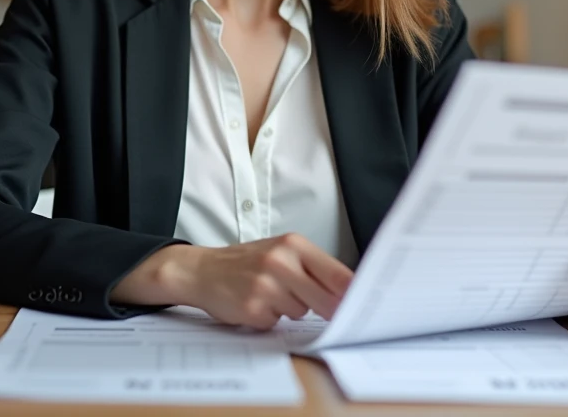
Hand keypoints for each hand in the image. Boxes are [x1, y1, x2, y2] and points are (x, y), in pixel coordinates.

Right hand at [112, 234, 352, 329]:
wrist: (202, 270)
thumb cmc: (247, 262)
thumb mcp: (280, 252)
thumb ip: (313, 268)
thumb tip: (348, 292)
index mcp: (293, 244)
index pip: (338, 274)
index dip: (354, 294)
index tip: (365, 305)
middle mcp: (280, 262)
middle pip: (326, 299)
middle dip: (327, 308)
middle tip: (320, 306)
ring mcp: (266, 286)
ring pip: (301, 312)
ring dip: (291, 309)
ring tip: (271, 295)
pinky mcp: (253, 308)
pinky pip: (277, 322)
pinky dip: (270, 318)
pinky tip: (256, 304)